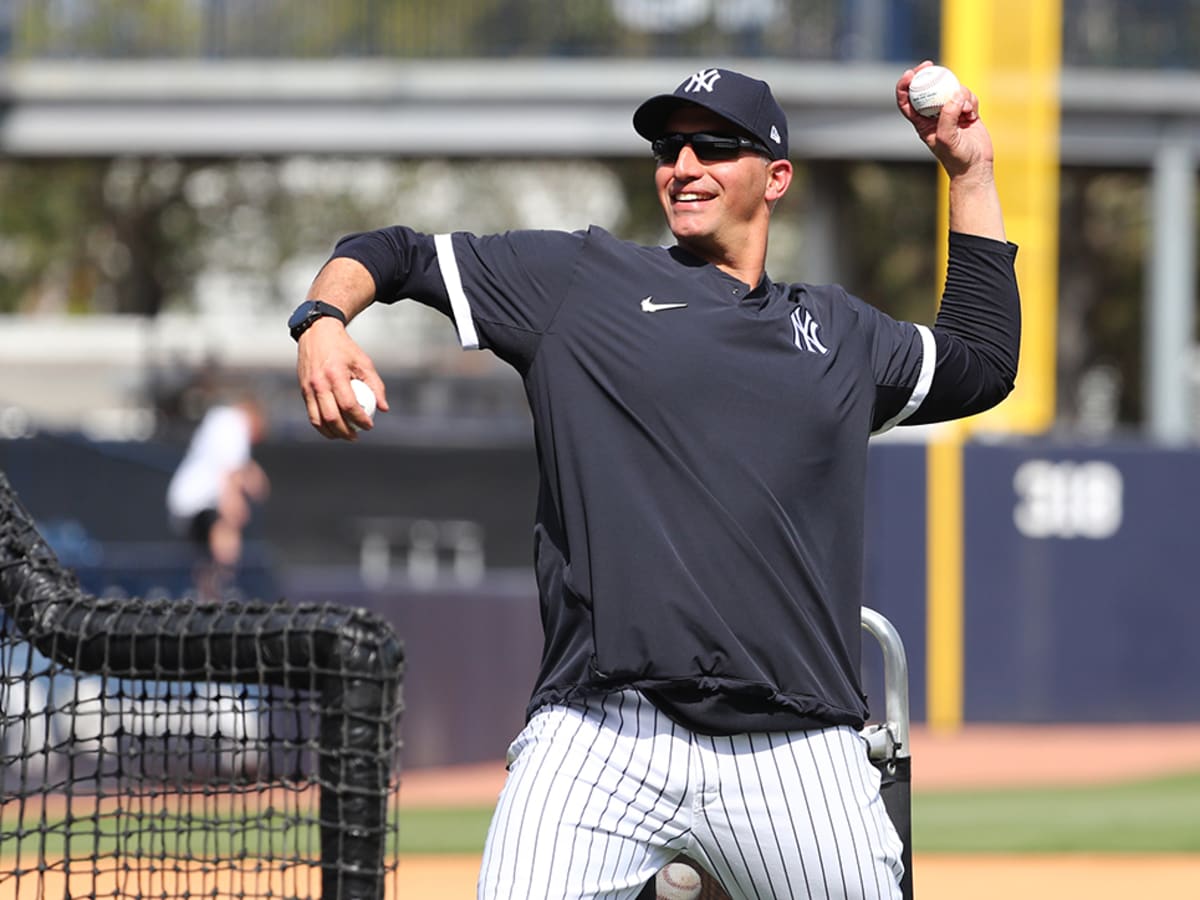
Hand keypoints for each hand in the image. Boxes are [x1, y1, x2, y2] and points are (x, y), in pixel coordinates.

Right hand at [296, 317, 388, 440]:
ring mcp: (308, 388)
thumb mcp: (364, 363)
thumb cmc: (344, 349)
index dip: (360, 419)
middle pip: (331, 417)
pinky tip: (334, 429)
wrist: (317, 334)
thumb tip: (383, 409)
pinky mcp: (303, 391)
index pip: (348, 405)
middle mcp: (319, 383)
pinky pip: (311, 415)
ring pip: (318, 420)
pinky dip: (322, 426)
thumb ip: (375, 386)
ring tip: (346, 435)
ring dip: (333, 433)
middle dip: (346, 432)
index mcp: (335, 374)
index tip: (369, 426)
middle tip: (357, 436)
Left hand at [896, 61, 993, 180]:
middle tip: (931, 65)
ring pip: (950, 90)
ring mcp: (950, 112)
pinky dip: (970, 101)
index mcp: (921, 123)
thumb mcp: (947, 138)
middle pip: (927, 88)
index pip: (907, 101)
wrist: (975, 167)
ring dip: (959, 94)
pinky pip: (967, 96)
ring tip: (966, 111)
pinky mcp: (966, 112)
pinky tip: (973, 115)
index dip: (904, 85)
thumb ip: (948, 116)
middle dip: (929, 75)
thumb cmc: (956, 157)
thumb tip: (954, 95)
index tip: (910, 73)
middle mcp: (934, 115)